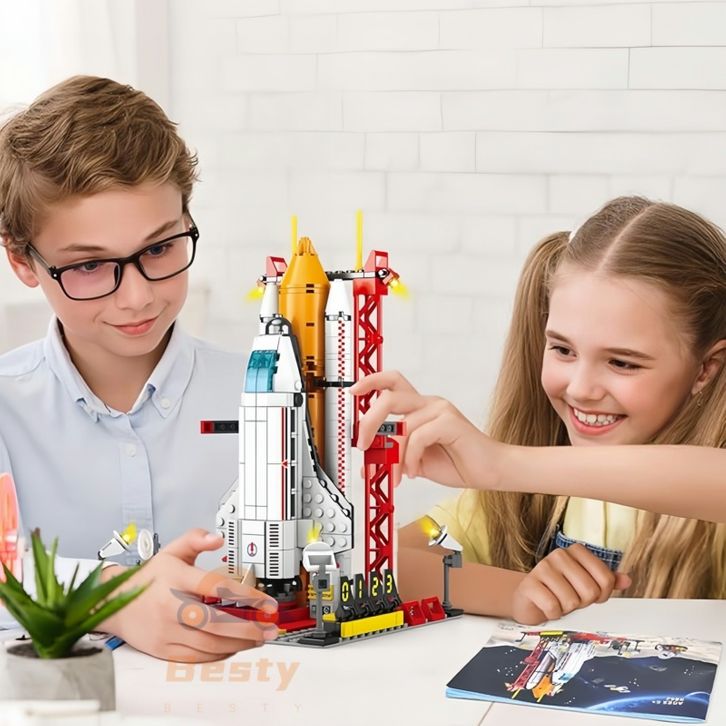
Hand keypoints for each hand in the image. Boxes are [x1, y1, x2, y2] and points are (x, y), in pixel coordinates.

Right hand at [99, 528, 277, 661]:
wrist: (113, 602)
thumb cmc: (148, 578)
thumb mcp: (172, 551)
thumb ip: (196, 540)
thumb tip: (217, 538)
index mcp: (176, 578)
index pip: (216, 586)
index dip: (246, 595)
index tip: (267, 603)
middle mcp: (171, 605)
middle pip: (215, 621)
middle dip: (248, 628)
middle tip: (270, 628)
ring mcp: (166, 630)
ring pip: (208, 643)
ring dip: (238, 644)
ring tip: (258, 639)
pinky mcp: (162, 648)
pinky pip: (195, 657)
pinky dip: (218, 654)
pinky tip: (233, 647)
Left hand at [351, 370, 499, 487]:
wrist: (488, 472)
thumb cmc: (456, 462)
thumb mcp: (414, 460)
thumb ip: (394, 455)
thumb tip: (368, 463)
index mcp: (420, 407)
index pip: (392, 382)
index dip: (371, 382)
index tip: (353, 391)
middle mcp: (429, 403)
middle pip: (389, 396)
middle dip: (369, 420)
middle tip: (362, 444)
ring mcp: (441, 410)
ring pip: (402, 424)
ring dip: (393, 455)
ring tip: (398, 475)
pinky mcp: (450, 422)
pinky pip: (418, 436)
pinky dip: (411, 458)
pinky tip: (414, 472)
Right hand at [511, 543, 631, 625]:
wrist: (528, 598)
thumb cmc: (559, 590)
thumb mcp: (585, 584)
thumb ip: (606, 580)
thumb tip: (627, 580)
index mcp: (576, 551)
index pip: (606, 578)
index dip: (602, 594)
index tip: (589, 595)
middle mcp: (559, 555)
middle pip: (590, 591)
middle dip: (582, 603)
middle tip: (571, 599)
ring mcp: (543, 568)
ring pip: (572, 601)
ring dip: (566, 609)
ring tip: (557, 601)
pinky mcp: (529, 584)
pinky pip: (553, 607)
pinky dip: (552, 614)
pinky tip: (546, 607)